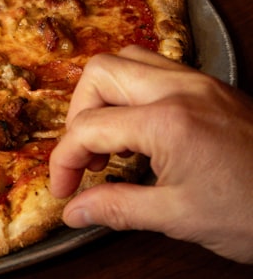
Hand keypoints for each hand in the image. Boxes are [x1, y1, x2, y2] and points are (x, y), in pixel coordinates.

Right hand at [50, 45, 252, 262]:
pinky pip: (158, 69)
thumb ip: (117, 208)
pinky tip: (142, 132)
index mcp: (167, 121)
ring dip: (105, 95)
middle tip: (84, 156)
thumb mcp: (180, 219)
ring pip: (129, 60)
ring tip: (110, 140)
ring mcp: (201, 82)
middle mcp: (181, 88)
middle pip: (100, 72)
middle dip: (78, 113)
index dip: (64, 161)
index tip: (66, 190)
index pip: (89, 127)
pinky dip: (134, 92)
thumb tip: (74, 212)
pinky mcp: (215, 87)